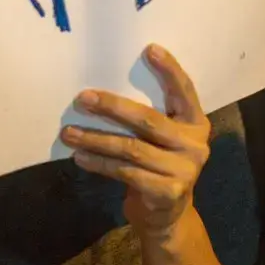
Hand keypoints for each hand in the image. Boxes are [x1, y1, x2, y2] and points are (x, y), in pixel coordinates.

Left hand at [61, 45, 211, 244]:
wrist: (167, 215)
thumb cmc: (158, 164)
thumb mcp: (163, 138)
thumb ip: (150, 116)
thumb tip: (102, 92)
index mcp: (196, 123)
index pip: (185, 91)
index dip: (169, 70)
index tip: (149, 49)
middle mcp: (195, 145)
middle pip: (148, 120)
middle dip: (112, 107)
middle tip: (82, 98)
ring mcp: (183, 170)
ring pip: (131, 148)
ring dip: (95, 139)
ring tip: (68, 132)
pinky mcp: (166, 192)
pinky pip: (124, 171)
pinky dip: (99, 163)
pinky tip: (80, 156)